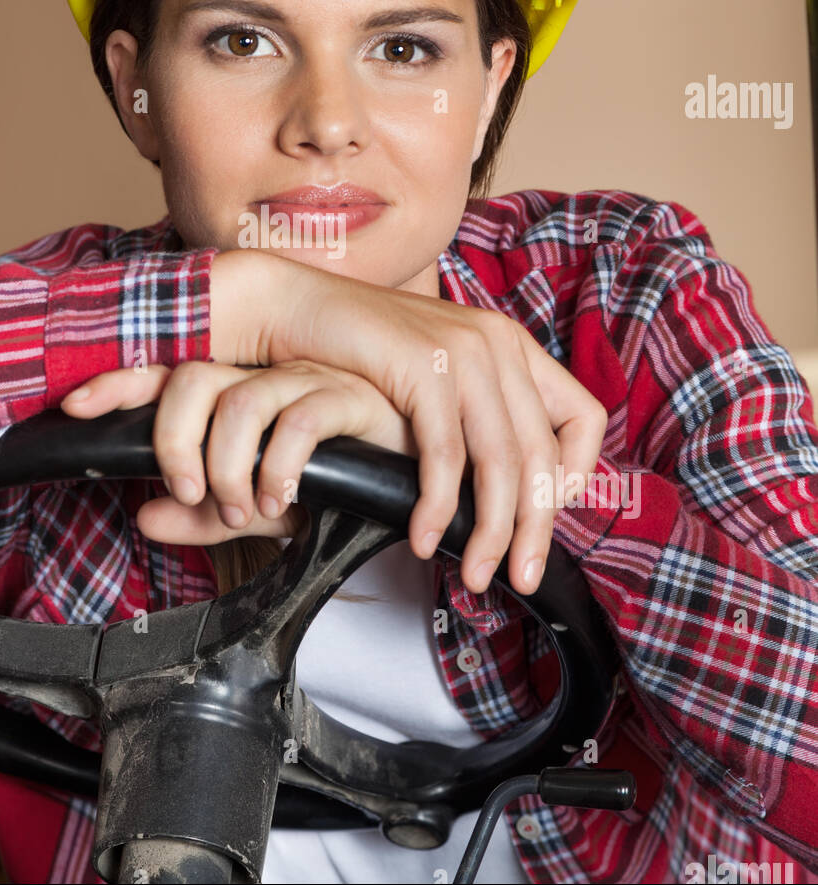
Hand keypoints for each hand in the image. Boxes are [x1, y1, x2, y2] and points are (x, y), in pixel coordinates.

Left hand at [60, 357, 418, 556]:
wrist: (421, 477)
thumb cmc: (347, 484)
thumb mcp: (263, 511)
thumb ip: (207, 514)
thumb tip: (145, 518)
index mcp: (239, 395)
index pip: (168, 378)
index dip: (119, 385)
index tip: (75, 405)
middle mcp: (266, 376)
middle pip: (192, 381)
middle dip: (175, 443)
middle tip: (192, 493)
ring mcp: (305, 378)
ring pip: (238, 400)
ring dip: (228, 466)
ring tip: (243, 508)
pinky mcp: (348, 394)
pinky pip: (297, 419)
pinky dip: (280, 468)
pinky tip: (285, 501)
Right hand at [219, 249, 607, 595]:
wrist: (300, 307)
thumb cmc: (362, 350)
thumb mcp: (438, 374)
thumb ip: (476, 410)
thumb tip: (505, 482)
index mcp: (511, 345)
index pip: (584, 416)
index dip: (579, 473)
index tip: (547, 513)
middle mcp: (499, 344)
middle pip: (543, 455)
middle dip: (536, 528)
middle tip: (522, 577)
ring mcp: (466, 351)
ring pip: (500, 462)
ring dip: (491, 531)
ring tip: (474, 574)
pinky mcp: (426, 367)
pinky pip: (444, 455)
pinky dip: (436, 507)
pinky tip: (421, 538)